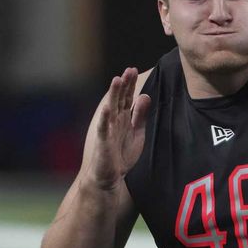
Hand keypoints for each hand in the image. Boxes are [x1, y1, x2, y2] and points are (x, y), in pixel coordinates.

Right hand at [79, 67, 150, 190]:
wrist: (109, 177)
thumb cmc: (121, 156)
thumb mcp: (137, 134)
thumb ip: (140, 116)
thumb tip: (144, 96)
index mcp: (123, 119)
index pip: (127, 98)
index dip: (130, 85)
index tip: (134, 70)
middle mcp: (114, 121)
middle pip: (119, 99)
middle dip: (124, 85)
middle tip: (129, 70)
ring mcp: (107, 130)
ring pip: (111, 109)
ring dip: (113, 94)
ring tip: (117, 80)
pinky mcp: (103, 141)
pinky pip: (103, 128)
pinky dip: (105, 118)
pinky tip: (107, 107)